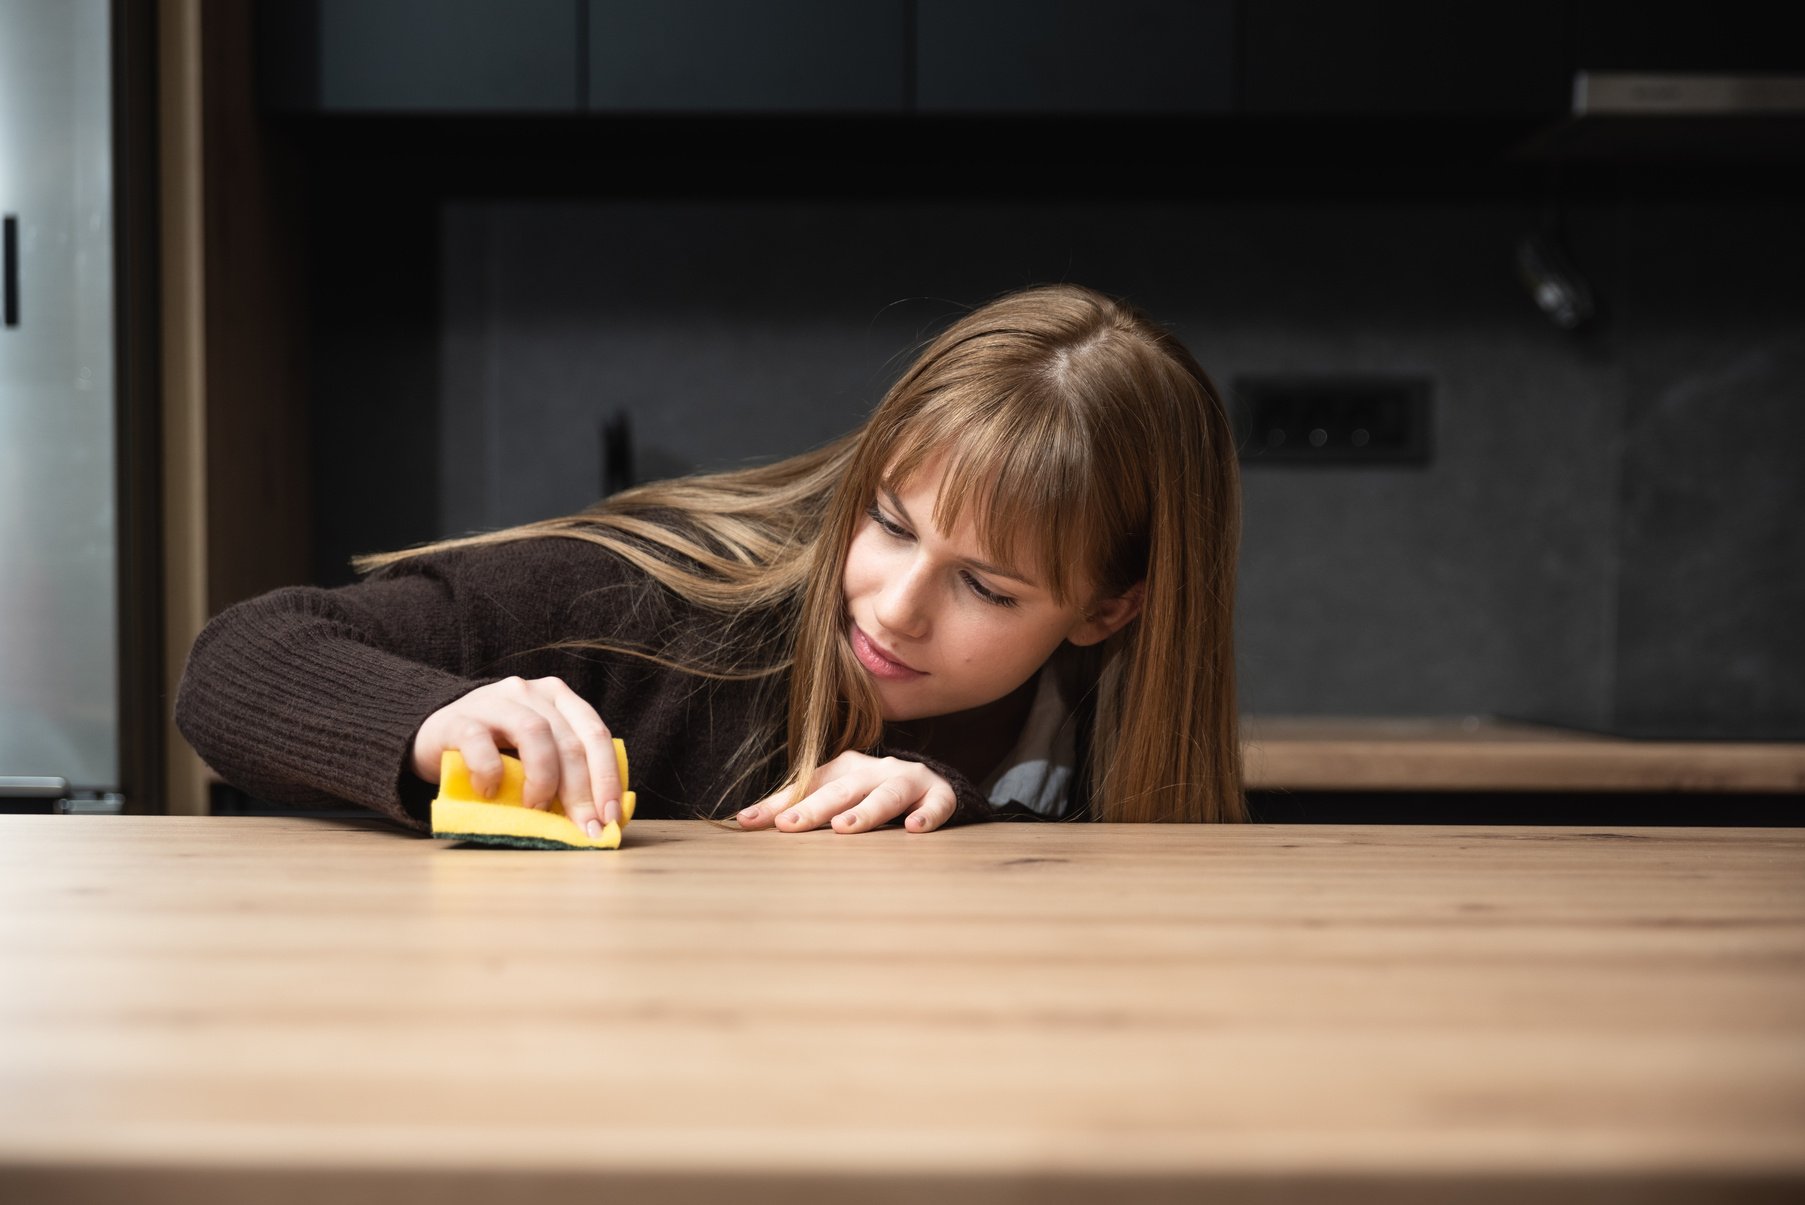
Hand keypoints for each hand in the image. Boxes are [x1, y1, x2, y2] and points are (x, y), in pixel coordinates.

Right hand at [412, 676, 622, 838]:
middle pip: (569, 740)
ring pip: (534, 734)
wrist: (435, 734)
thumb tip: (603, 817)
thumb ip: (566, 771)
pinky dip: (490, 772)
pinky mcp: (459, 719)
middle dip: (582, 791)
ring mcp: (495, 701)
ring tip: (535, 808)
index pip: (596, 734)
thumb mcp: (536, 754)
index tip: (610, 817)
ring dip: (543, 779)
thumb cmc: (495, 751)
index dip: (607, 777)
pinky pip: (480, 743)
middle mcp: (531, 692)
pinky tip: (489, 792)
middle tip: (583, 828)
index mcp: (559, 698)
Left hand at [736, 751, 956, 834]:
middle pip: (843, 789)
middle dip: (815, 807)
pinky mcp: (940, 794)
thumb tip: (741, 820)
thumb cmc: (872, 795)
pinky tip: (915, 829)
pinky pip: (937, 803)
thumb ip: (792, 807)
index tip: (750, 822)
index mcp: (846, 769)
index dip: (780, 803)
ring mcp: (908, 781)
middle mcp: (875, 770)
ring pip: (887, 794)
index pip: (808, 786)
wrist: (933, 786)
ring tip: (844, 828)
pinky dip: (928, 814)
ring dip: (866, 810)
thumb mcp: (834, 797)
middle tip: (791, 824)